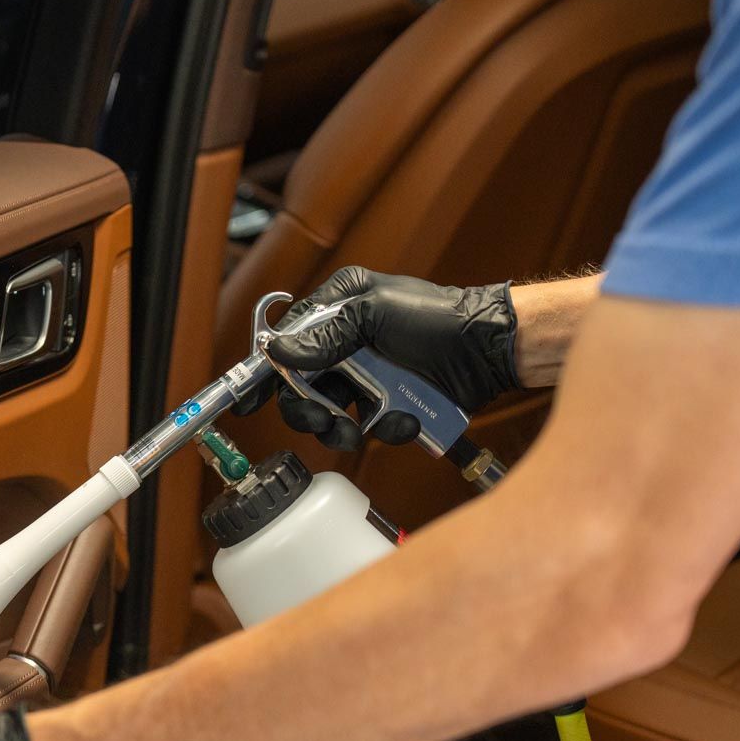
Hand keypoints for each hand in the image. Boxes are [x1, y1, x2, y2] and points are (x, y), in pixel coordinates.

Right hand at [268, 266, 519, 449]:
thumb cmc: (439, 318)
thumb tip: (278, 351)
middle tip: (323, 421)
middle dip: (308, 409)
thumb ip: (324, 335)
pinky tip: (404, 418)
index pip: (288, 341)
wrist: (489, 350)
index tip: (250, 400)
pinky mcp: (387, 403)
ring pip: (330, 414)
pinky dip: (384, 428)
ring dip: (342, 429)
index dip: (267, 371)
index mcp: (339, 308)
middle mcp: (347, 343)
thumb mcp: (375, 315)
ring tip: (360, 432)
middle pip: (302, 386)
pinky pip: (368, 426)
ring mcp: (367, 376)